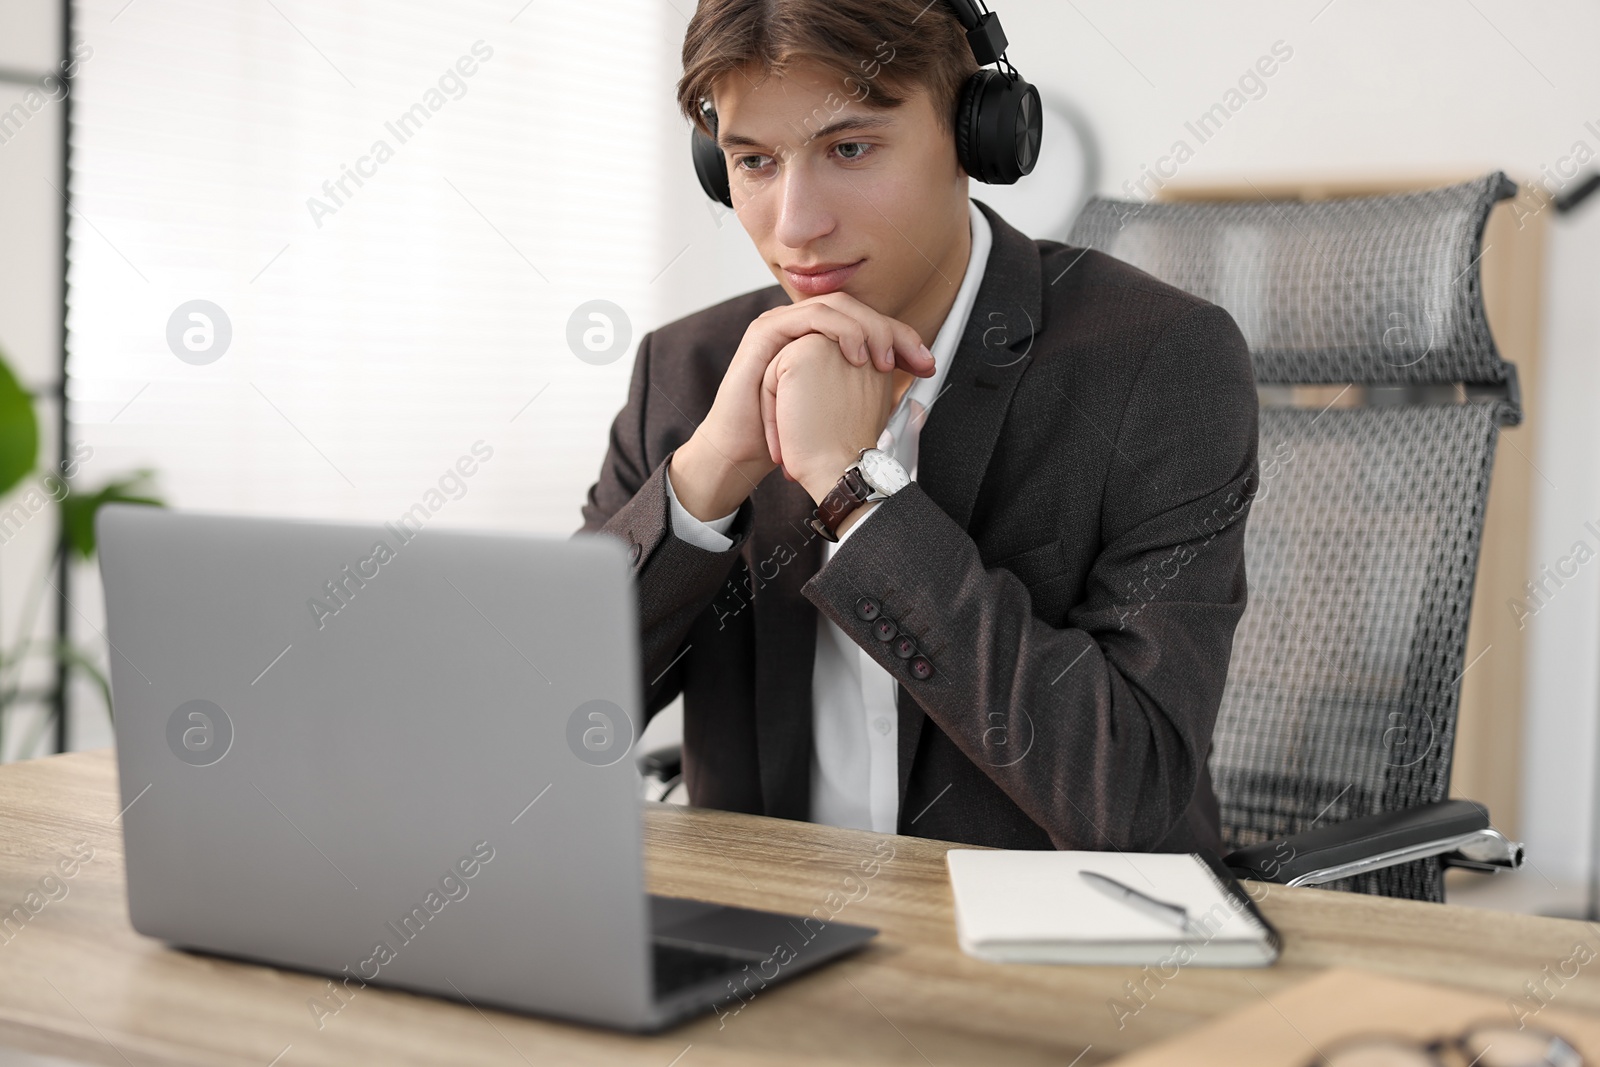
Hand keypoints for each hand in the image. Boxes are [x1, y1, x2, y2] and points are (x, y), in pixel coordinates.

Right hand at [670, 293, 931, 520]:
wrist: (745, 450)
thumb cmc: (789, 432)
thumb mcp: (838, 406)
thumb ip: (867, 389)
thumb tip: (911, 387)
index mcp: (819, 337)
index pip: (867, 321)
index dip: (902, 338)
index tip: (928, 365)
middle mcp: (800, 324)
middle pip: (855, 307)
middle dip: (891, 330)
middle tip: (915, 358)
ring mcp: (781, 324)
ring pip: (834, 306)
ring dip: (866, 328)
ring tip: (882, 359)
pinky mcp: (764, 333)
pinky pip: (808, 317)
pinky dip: (838, 331)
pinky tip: (856, 355)